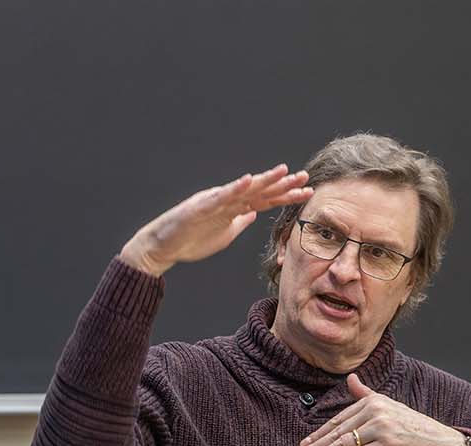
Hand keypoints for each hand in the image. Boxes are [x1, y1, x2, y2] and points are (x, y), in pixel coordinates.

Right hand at [118, 164, 312, 276]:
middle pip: (260, 191)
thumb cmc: (191, 241)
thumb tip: (254, 213)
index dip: (286, 195)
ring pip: (244, 189)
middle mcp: (228, 201)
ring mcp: (214, 201)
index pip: (265, 200)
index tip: (307, 192)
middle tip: (305, 177)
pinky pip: (220, 197)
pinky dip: (234, 188)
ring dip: (263, 180)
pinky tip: (248, 180)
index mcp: (234, 208)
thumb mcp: (224, 235)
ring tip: (283, 171)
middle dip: (282, 184)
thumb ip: (239, 222)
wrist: (163, 247)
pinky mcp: (200, 206)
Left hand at [295, 374, 469, 445]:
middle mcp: (377, 411)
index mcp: (374, 401)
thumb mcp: (390, 407)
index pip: (340, 420)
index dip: (320, 434)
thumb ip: (366, 394)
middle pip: (339, 432)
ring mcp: (382, 428)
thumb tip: (350, 378)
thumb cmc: (415, 429)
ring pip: (344, 444)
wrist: (443, 445)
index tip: (304, 444)